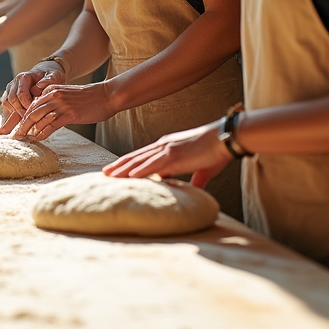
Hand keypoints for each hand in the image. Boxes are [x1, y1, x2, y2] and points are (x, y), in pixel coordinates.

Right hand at [0, 62, 64, 133]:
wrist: (44, 74)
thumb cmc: (50, 76)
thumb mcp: (53, 76)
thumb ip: (48, 81)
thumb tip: (37, 88)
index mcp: (23, 78)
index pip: (21, 94)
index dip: (27, 105)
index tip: (35, 113)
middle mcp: (14, 84)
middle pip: (11, 100)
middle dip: (20, 112)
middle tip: (30, 121)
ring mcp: (10, 91)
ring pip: (7, 104)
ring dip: (14, 114)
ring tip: (24, 123)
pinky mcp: (9, 98)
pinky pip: (6, 108)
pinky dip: (10, 117)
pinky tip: (15, 125)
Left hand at [9, 80, 116, 140]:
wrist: (107, 95)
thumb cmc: (89, 98)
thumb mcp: (67, 95)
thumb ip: (55, 102)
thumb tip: (44, 116)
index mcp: (52, 89)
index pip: (32, 104)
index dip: (23, 117)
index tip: (17, 127)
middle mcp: (54, 95)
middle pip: (32, 112)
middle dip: (22, 125)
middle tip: (14, 136)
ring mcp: (61, 104)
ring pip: (39, 119)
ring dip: (29, 131)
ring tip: (23, 140)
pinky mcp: (69, 114)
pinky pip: (51, 125)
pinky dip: (42, 133)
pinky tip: (37, 139)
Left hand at [102, 120, 231, 188]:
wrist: (225, 138)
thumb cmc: (215, 152)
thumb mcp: (201, 168)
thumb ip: (194, 180)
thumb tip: (191, 191)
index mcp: (167, 147)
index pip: (142, 155)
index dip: (127, 162)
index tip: (115, 169)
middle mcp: (163, 146)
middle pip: (136, 157)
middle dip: (119, 165)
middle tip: (104, 173)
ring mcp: (168, 150)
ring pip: (140, 161)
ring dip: (124, 169)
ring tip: (110, 176)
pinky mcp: (175, 156)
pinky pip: (154, 165)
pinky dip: (141, 171)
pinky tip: (130, 177)